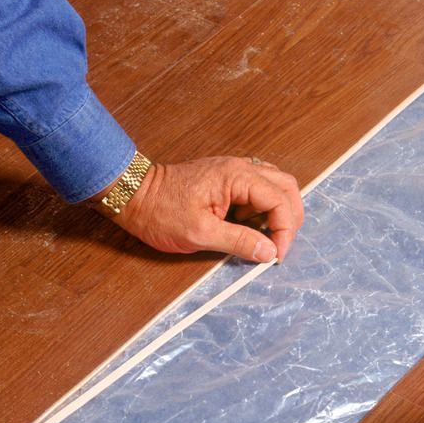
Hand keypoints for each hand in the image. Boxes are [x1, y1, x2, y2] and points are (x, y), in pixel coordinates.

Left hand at [108, 155, 304, 261]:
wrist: (134, 196)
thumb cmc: (160, 212)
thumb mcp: (200, 233)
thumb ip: (239, 241)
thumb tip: (269, 251)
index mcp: (236, 177)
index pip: (280, 200)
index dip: (285, 230)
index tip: (276, 254)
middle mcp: (240, 168)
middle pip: (286, 187)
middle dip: (290, 218)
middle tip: (280, 246)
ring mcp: (233, 171)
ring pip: (275, 185)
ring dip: (278, 211)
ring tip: (267, 237)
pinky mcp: (226, 178)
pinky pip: (258, 188)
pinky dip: (264, 207)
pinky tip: (252, 225)